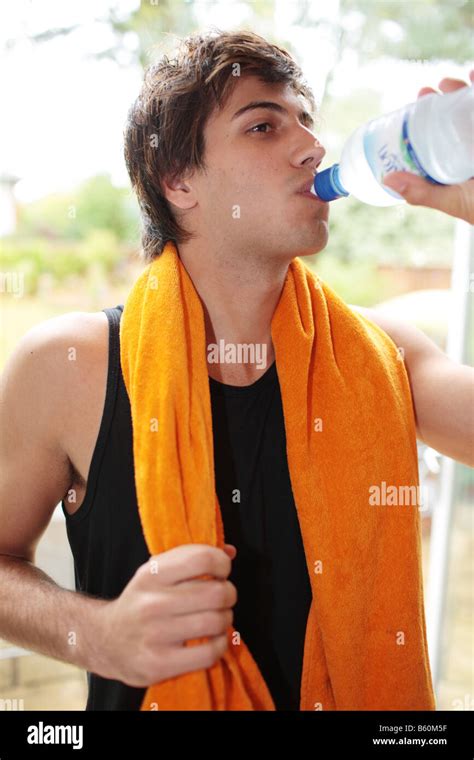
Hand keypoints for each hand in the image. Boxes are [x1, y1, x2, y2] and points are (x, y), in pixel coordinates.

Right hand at [95, 543, 237, 686]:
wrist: (105, 641)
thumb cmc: (141, 602)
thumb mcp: (157, 572)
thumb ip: (191, 558)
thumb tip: (230, 551)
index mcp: (151, 574)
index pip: (203, 559)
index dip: (222, 563)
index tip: (220, 571)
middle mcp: (152, 603)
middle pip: (216, 593)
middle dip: (228, 594)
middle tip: (222, 598)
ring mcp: (154, 635)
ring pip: (216, 622)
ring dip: (225, 619)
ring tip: (216, 619)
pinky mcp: (159, 664)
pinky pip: (210, 652)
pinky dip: (220, 645)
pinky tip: (212, 640)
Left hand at [383, 70, 473, 223]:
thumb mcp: (452, 200)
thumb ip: (423, 192)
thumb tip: (387, 179)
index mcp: (457, 161)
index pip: (440, 133)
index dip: (428, 116)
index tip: (415, 103)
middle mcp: (471, 146)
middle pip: (458, 115)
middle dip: (445, 97)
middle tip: (427, 91)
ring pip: (473, 107)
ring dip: (462, 90)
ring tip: (448, 83)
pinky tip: (473, 73)